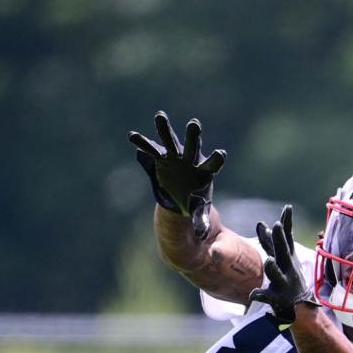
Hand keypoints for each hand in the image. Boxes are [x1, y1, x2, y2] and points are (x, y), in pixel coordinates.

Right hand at [128, 111, 225, 238]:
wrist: (182, 193)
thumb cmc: (195, 201)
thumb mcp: (198, 211)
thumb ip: (200, 221)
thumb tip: (202, 236)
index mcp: (205, 172)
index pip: (213, 164)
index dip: (216, 159)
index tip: (221, 153)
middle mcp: (191, 159)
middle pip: (193, 146)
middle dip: (193, 135)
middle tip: (194, 123)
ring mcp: (176, 156)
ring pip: (171, 141)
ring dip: (164, 129)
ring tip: (159, 116)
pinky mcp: (162, 157)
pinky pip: (151, 149)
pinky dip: (142, 143)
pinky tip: (131, 136)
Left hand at [249, 205, 317, 323]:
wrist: (301, 307)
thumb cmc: (289, 278)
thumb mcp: (283, 260)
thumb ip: (271, 243)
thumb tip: (262, 225)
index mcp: (287, 258)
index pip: (287, 238)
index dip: (287, 223)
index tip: (287, 208)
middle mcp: (287, 269)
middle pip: (283, 252)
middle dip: (280, 239)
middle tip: (277, 225)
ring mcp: (284, 284)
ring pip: (277, 275)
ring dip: (273, 268)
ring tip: (268, 261)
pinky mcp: (278, 299)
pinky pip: (267, 297)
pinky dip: (260, 295)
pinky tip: (252, 294)